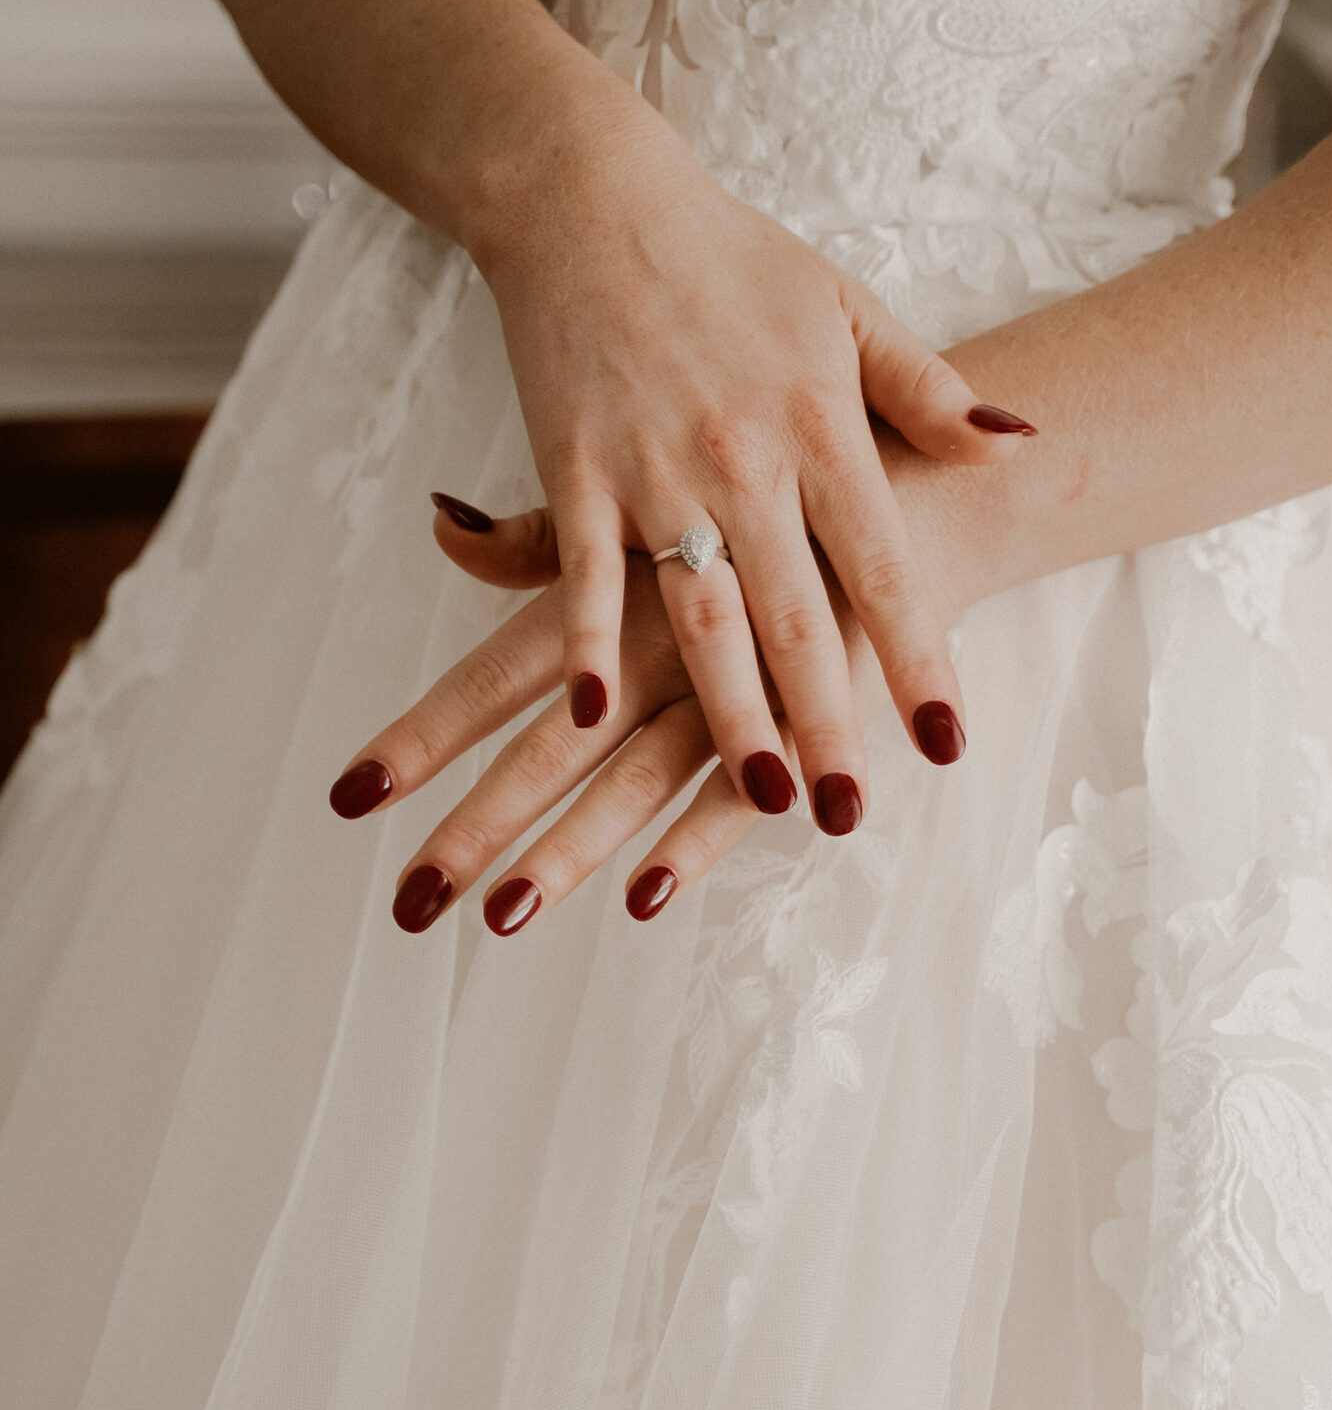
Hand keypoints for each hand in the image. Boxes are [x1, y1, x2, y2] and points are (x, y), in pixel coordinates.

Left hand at [327, 500, 885, 933]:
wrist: (904, 489)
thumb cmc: (758, 490)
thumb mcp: (646, 492)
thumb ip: (544, 538)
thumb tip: (446, 529)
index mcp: (606, 594)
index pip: (493, 679)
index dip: (421, 736)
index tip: (349, 796)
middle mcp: (650, 649)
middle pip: (547, 752)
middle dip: (474, 829)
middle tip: (407, 903)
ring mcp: (726, 694)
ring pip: (629, 783)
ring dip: (566, 855)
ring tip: (499, 920)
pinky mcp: (800, 726)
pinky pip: (740, 794)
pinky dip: (693, 842)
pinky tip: (644, 897)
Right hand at [473, 84, 1030, 836]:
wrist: (590, 194)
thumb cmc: (730, 259)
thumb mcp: (847, 309)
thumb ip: (931, 393)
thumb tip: (1022, 448)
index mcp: (820, 424)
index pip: (882, 563)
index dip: (916, 656)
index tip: (948, 740)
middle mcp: (743, 457)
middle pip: (794, 615)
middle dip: (828, 721)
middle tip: (851, 810)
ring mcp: (655, 469)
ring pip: (700, 613)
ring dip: (732, 710)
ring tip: (765, 793)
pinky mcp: (573, 469)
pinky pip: (584, 574)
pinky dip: (585, 644)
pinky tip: (593, 719)